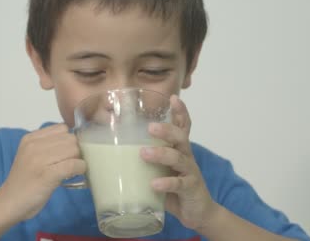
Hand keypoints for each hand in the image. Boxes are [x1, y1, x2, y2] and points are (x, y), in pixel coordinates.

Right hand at [0, 124, 85, 221]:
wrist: (9, 202)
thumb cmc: (24, 181)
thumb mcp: (31, 156)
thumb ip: (48, 145)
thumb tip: (75, 141)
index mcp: (30, 138)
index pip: (62, 128)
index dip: (69, 140)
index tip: (69, 152)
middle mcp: (33, 145)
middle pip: (70, 138)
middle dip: (76, 150)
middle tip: (72, 163)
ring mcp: (39, 159)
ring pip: (73, 149)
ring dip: (79, 160)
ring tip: (73, 169)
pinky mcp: (46, 175)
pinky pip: (72, 165)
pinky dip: (80, 168)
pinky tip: (77, 174)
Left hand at [140, 95, 217, 231]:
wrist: (197, 212)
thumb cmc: (174, 188)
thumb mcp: (161, 170)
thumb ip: (145, 162)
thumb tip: (111, 156)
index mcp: (179, 149)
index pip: (182, 126)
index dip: (180, 112)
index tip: (173, 97)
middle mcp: (186, 156)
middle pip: (180, 137)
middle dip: (166, 130)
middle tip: (150, 127)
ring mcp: (190, 172)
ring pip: (179, 157)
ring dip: (161, 154)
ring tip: (144, 153)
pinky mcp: (191, 189)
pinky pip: (179, 184)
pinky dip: (167, 183)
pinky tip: (154, 184)